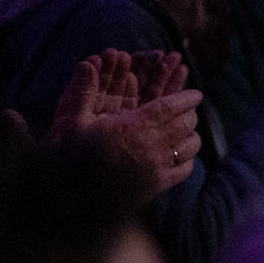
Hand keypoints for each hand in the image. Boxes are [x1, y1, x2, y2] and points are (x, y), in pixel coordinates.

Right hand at [47, 49, 201, 203]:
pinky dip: (189, 158)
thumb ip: (82, 92)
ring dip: (192, 134)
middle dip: (189, 114)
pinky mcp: (158, 187)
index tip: (197, 93)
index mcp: (131, 127)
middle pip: (184, 124)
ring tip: (188, 129)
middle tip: (189, 109)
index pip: (169, 107)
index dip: (185, 98)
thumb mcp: (71, 121)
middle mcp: (150, 146)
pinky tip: (183, 154)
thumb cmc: (67, 156)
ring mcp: (157, 168)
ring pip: (189, 146)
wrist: (72, 200)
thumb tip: (87, 63)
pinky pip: (184, 170)